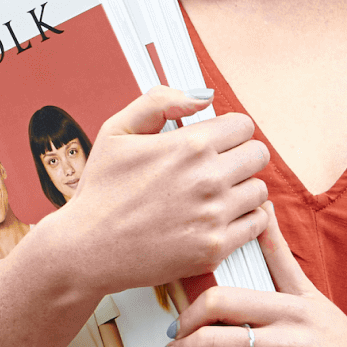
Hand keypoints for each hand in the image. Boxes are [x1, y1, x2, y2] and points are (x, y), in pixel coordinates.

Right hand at [37, 87, 270, 301]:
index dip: (229, 131)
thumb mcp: (117, 131)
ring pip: (259, 190)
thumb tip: (202, 97)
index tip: (215, 142)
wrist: (88, 249)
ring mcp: (214, 216)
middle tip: (216, 167)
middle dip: (239, 156)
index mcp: (189, 145)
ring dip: (241, 189)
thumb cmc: (101, 189)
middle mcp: (208, 179)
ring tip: (213, 194)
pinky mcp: (215, 248)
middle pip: (258, 155)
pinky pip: (255, 225)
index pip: (243, 126)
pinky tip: (216, 217)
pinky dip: (242, 220)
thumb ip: (159, 102)